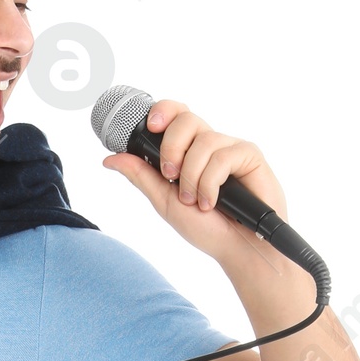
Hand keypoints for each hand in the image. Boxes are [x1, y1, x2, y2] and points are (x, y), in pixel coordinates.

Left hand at [102, 99, 286, 262]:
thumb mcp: (164, 201)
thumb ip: (141, 176)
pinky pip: (222, 156)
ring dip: (192, 177)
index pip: (175, 115)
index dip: (163, 111)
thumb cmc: (206, 228)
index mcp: (189, 151)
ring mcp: (229, 147)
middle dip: (171, 147)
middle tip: (171, 176)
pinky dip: (210, 183)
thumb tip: (109, 158)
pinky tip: (213, 202)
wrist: (236, 249)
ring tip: (195, 201)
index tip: (150, 126)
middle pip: (186, 118)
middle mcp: (209, 144)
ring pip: (203, 140)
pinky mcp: (249, 155)